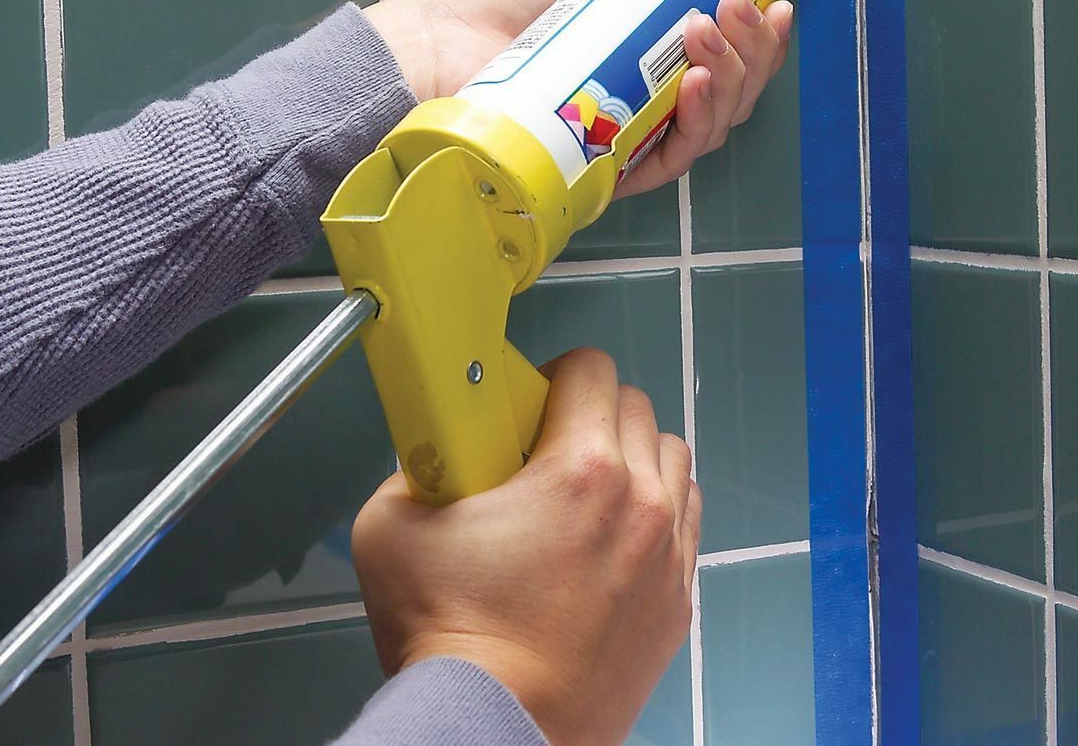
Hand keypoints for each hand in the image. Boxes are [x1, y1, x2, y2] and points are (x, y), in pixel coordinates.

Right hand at [351, 349, 700, 745]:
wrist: (495, 728)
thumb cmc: (450, 635)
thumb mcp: (391, 525)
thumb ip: (417, 464)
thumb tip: (435, 451)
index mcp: (580, 469)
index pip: (592, 368)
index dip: (556, 374)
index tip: (533, 403)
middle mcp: (640, 501)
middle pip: (636, 407)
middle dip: (592, 412)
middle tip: (550, 446)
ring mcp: (669, 552)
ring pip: (671, 458)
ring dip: (634, 456)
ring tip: (587, 489)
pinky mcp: (678, 598)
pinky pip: (686, 518)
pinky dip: (657, 508)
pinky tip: (613, 536)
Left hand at [364, 0, 792, 195]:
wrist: (431, 49)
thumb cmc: (490, 9)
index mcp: (644, 63)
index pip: (722, 60)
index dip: (757, 38)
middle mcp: (643, 106)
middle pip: (729, 95)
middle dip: (752, 52)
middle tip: (740, 6)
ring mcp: (626, 141)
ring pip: (711, 126)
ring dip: (732, 77)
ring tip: (710, 30)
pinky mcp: (603, 171)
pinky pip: (669, 161)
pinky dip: (696, 123)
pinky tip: (700, 84)